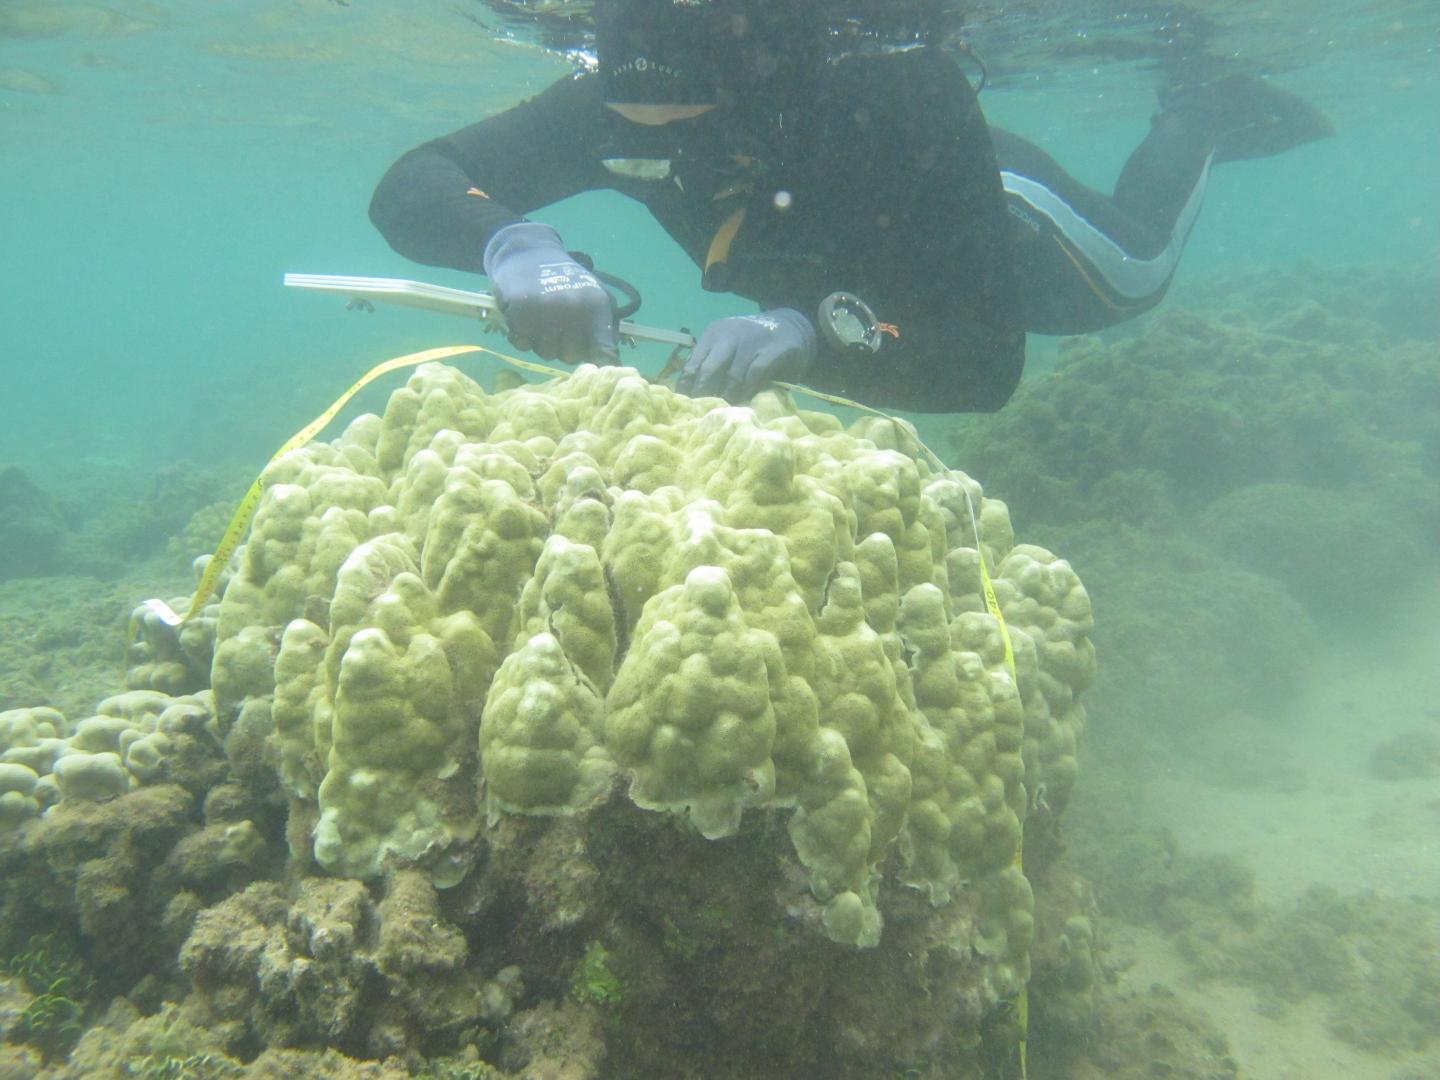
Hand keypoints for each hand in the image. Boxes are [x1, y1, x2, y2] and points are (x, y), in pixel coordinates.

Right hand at [483, 222, 618, 363]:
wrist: (528, 252)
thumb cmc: (565, 280)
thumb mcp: (593, 296)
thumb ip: (603, 328)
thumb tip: (610, 362)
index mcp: (597, 306)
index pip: (605, 350)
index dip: (602, 364)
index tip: (598, 372)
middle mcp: (574, 310)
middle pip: (572, 357)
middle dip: (564, 347)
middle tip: (558, 325)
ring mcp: (546, 313)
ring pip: (546, 354)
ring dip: (542, 342)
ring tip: (541, 318)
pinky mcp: (520, 315)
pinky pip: (522, 345)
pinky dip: (521, 336)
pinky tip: (524, 317)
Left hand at [678, 308, 816, 400]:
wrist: (791, 328)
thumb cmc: (752, 345)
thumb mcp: (728, 347)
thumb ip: (711, 363)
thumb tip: (687, 391)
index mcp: (714, 333)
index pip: (693, 364)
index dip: (688, 388)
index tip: (686, 406)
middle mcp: (730, 334)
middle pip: (709, 370)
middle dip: (705, 395)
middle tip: (705, 413)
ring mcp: (752, 340)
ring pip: (733, 376)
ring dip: (729, 396)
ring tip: (726, 410)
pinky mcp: (773, 349)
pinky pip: (755, 374)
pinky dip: (749, 389)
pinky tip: (746, 400)